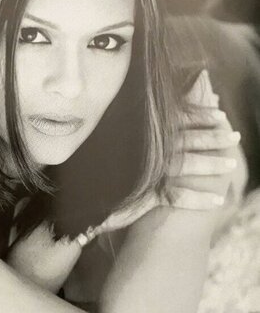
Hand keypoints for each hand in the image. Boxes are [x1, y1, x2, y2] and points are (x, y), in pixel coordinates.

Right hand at [98, 69, 240, 231]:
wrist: (77, 196)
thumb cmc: (95, 166)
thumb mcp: (114, 139)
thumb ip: (133, 127)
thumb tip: (147, 111)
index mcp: (140, 133)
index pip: (174, 117)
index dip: (199, 114)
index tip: (218, 113)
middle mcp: (144, 150)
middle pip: (186, 139)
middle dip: (213, 136)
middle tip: (234, 135)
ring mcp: (145, 172)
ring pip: (187, 165)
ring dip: (211, 164)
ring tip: (231, 163)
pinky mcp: (144, 195)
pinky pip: (178, 196)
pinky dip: (199, 199)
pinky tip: (217, 201)